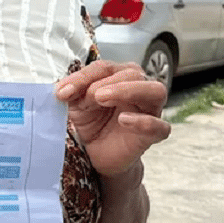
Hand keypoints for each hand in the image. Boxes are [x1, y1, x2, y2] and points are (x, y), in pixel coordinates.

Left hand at [56, 60, 169, 176]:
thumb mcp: (76, 105)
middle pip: (133, 73)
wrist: (96, 155)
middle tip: (88, 96)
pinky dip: (144, 121)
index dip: (84, 76)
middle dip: (106, 82)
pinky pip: (161, 126)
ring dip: (128, 90)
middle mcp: (139, 89)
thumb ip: (71, 93)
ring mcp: (150, 111)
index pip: (106, 67)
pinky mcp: (153, 135)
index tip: (62, 92)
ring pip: (155, 90)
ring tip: (102, 98)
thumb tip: (62, 89)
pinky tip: (124, 120)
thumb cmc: (91, 123)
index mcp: (119, 77)